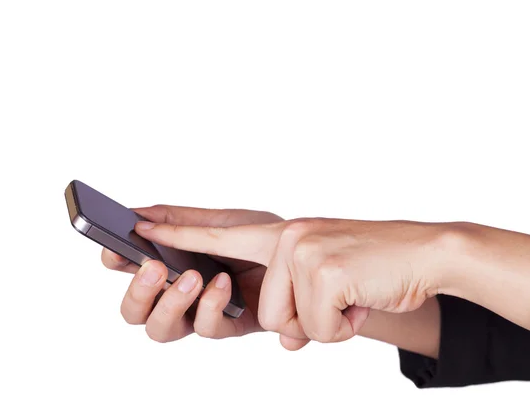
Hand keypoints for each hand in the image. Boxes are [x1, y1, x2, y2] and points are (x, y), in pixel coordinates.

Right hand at [101, 205, 292, 344]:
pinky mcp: (228, 325)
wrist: (305, 254)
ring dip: (170, 304)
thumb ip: (179, 220)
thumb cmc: (263, 237)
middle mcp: (180, 292)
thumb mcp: (219, 221)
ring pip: (160, 329)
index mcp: (172, 261)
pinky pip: (206, 328)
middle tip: (152, 268)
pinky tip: (223, 282)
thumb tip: (137, 213)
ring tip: (189, 278)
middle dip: (137, 292)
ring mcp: (201, 311)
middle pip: (135, 310)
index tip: (114, 247)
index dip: (115, 260)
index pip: (128, 268)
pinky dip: (211, 304)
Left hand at [135, 217, 458, 343]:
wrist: (425, 254)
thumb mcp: (324, 284)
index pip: (216, 235)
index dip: (176, 232)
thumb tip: (285, 340)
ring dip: (323, 324)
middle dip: (294, 322)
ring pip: (286, 324)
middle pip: (260, 313)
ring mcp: (301, 249)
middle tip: (328, 302)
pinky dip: (343, 328)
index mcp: (279, 237)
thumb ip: (293, 304)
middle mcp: (285, 236)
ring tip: (348, 299)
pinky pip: (316, 328)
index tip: (138, 223)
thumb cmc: (371, 270)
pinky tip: (361, 302)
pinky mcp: (322, 268)